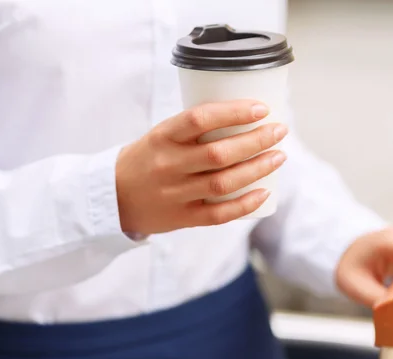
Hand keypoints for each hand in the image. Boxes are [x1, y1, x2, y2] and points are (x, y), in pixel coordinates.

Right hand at [116, 100, 287, 234]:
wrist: (113, 197)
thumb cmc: (146, 159)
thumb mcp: (161, 135)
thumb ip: (194, 129)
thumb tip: (244, 116)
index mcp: (162, 137)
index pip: (200, 119)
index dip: (233, 112)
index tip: (260, 108)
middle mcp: (168, 165)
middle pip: (219, 153)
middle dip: (256, 140)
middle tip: (279, 131)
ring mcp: (175, 194)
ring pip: (223, 182)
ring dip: (257, 169)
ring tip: (279, 156)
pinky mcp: (182, 217)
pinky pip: (219, 214)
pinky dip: (245, 204)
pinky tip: (265, 193)